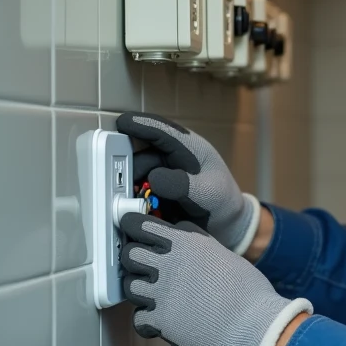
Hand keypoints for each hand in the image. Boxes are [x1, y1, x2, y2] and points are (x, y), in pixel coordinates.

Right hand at [116, 112, 260, 253]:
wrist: (226, 224)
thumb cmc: (223, 202)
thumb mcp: (209, 194)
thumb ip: (183, 185)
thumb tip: (154, 178)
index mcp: (190, 148)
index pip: (162, 131)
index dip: (140, 124)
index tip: (121, 122)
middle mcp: (173, 156)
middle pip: (141, 152)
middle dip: (128, 165)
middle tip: (120, 182)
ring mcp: (163, 172)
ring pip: (137, 172)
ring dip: (130, 184)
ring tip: (132, 200)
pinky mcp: (156, 188)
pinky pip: (138, 188)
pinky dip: (134, 196)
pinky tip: (136, 207)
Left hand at [119, 213, 311, 345]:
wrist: (255, 325)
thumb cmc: (250, 293)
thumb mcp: (226, 256)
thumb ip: (202, 249)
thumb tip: (194, 253)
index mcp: (187, 242)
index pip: (145, 225)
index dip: (141, 230)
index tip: (142, 236)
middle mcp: (170, 263)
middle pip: (130, 253)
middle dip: (134, 259)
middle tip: (142, 266)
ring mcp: (162, 292)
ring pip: (129, 285)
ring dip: (139, 290)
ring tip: (152, 295)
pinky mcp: (160, 320)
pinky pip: (138, 319)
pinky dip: (147, 322)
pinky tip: (159, 321)